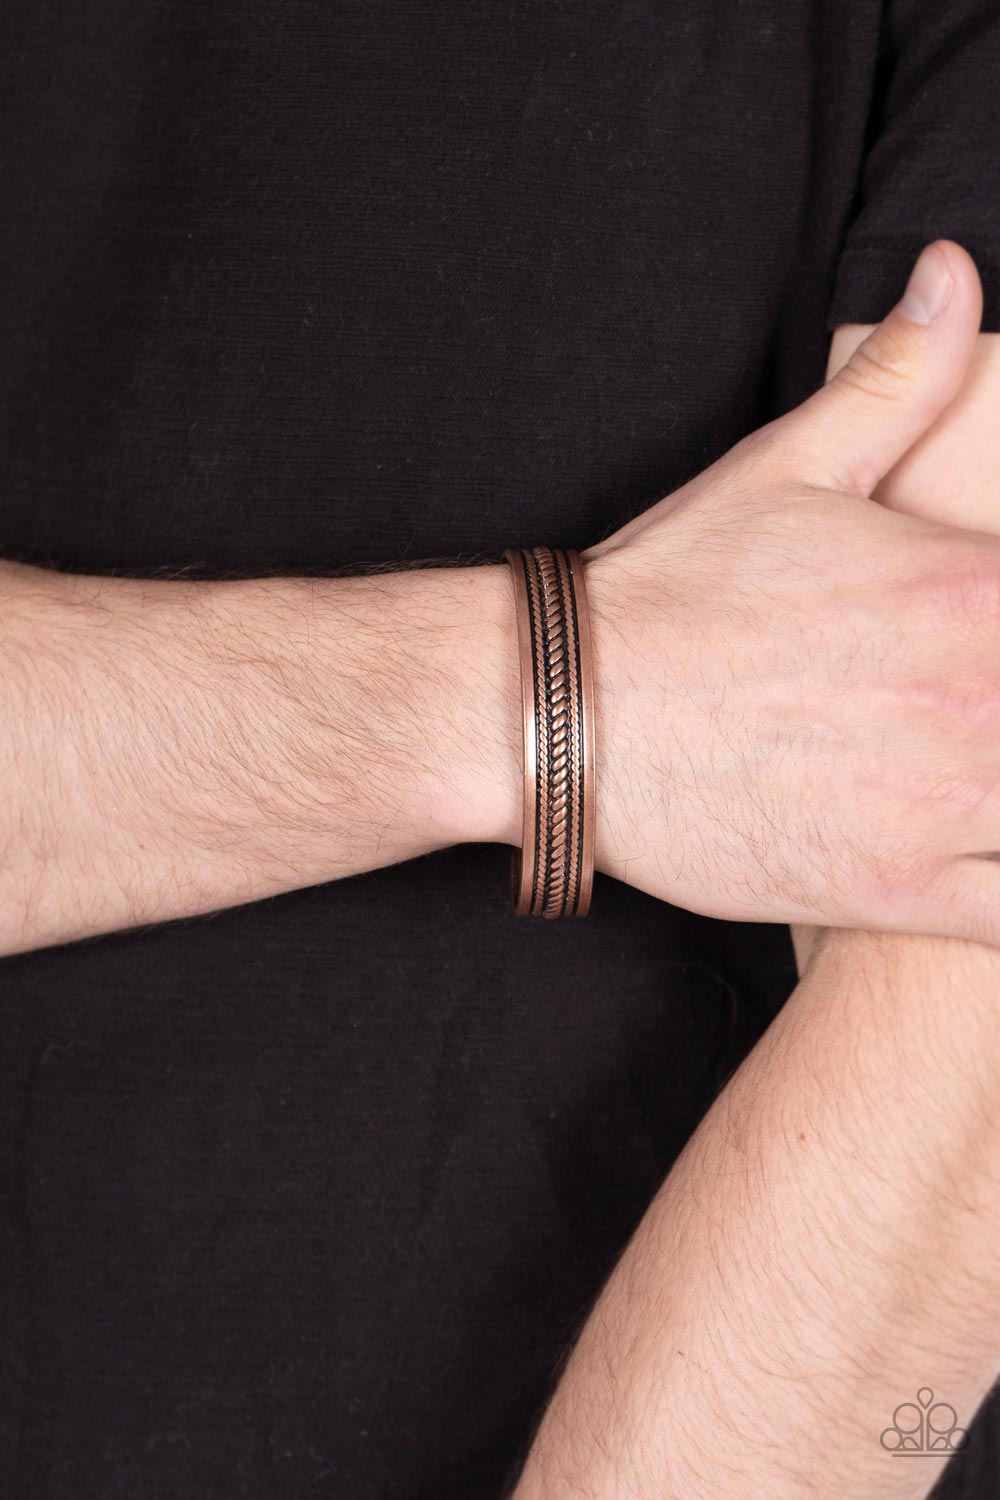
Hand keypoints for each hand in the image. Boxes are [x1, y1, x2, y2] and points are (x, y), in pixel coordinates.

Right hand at [585, 241, 999, 942]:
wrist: (562, 711)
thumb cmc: (673, 588)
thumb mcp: (789, 465)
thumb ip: (900, 374)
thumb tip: (958, 270)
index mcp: (979, 584)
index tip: (997, 638)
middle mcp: (983, 697)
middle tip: (984, 703)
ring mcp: (948, 806)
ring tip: (979, 760)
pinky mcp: (897, 893)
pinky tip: (988, 858)